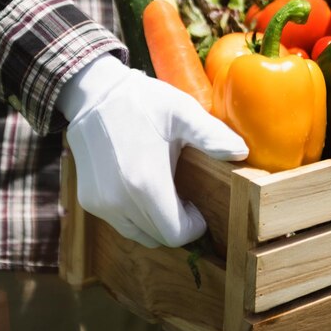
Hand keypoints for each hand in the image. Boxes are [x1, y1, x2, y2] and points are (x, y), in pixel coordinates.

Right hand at [57, 55, 247, 247]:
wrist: (93, 93)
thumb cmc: (142, 101)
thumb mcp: (182, 112)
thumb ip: (212, 136)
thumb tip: (241, 152)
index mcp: (146, 183)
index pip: (176, 234)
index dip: (194, 226)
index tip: (198, 207)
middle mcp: (119, 202)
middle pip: (159, 237)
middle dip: (177, 224)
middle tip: (186, 199)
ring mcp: (101, 203)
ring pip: (138, 234)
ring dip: (156, 223)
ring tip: (165, 193)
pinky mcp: (89, 201)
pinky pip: (120, 223)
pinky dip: (136, 216)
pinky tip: (143, 189)